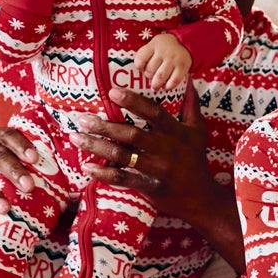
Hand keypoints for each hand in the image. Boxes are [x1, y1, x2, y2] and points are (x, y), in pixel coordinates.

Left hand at [72, 86, 243, 271]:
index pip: (154, 113)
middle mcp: (165, 150)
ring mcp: (157, 170)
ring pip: (123, 156)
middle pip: (132, 135)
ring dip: (97, 146)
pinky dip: (104, 174)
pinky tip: (87, 167)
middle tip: (83, 118)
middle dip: (105, 126)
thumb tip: (188, 79)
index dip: (134, 102)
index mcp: (176, 133)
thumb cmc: (196, 160)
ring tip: (76, 137)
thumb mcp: (197, 131)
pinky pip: (124, 179)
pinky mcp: (149, 186)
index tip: (112, 92)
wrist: (201, 197)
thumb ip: (191, 105)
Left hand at [134, 33, 191, 90]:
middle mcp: (163, 52)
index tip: (141, 68)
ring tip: (155, 87)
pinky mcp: (182, 67)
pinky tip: (165, 87)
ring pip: (160, 77)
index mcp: (154, 45)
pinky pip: (174, 80)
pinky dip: (168, 86)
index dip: (139, 66)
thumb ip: (146, 55)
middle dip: (148, 76)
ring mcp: (173, 60)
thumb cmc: (165, 47)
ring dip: (156, 84)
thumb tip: (139, 71)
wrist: (185, 43)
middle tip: (150, 77)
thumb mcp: (154, 44)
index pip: (141, 57)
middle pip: (150, 69)